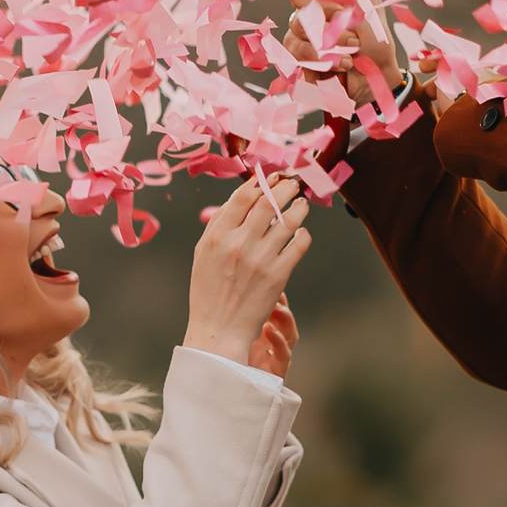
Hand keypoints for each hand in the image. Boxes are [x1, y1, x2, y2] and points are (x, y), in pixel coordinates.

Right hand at [184, 176, 311, 366]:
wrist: (219, 329)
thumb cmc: (208, 289)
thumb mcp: (202, 252)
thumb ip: (219, 223)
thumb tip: (242, 196)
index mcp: (217, 236)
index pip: (243, 196)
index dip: (261, 181)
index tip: (271, 176)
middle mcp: (239, 244)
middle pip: (269, 202)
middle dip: (285, 187)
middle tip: (292, 183)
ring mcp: (261, 259)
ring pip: (289, 220)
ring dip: (299, 207)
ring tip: (301, 204)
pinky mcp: (278, 275)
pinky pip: (299, 244)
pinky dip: (303, 234)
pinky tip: (301, 232)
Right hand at [282, 0, 399, 76]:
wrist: (377, 75)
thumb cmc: (374, 36)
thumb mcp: (369, 2)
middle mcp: (308, 3)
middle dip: (326, 7)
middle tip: (347, 19)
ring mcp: (300, 28)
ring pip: (298, 22)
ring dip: (332, 36)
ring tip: (353, 45)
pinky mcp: (297, 53)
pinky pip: (297, 48)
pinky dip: (323, 56)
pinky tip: (343, 61)